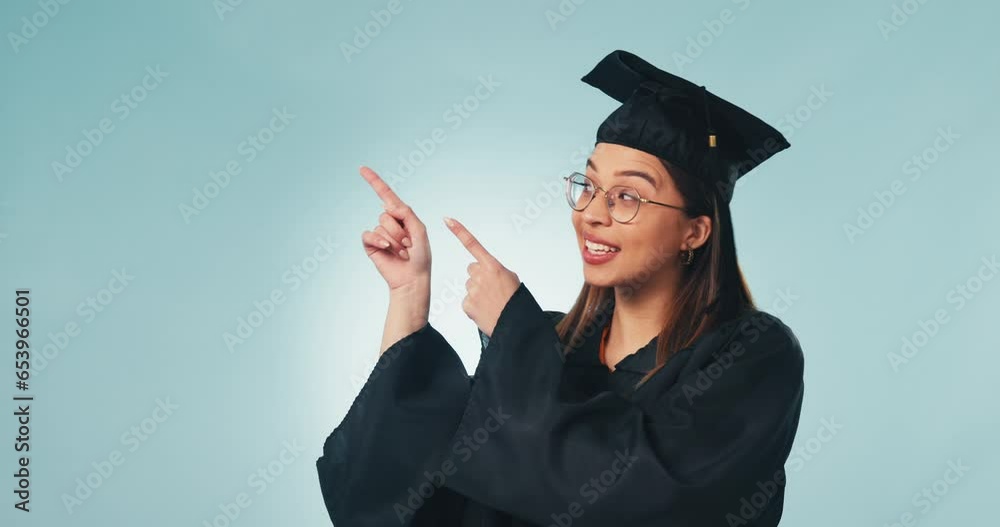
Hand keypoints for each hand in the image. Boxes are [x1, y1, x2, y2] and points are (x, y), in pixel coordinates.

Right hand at [359, 166, 430, 291]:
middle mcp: (389, 222)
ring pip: (381, 225)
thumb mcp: (420, 230)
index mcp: (402, 216)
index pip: (386, 195)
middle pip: (387, 214)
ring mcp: (379, 233)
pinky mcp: (370, 244)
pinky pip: (369, 234)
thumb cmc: (420, 256)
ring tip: (402, 252)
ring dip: (394, 240)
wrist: (412, 278)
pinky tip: (387, 250)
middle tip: (408, 245)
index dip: (374, 181)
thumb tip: (388, 207)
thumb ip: (406, 213)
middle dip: (400, 230)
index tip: (362, 168)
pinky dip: (379, 240)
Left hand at [444, 217, 520, 337]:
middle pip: (472, 270)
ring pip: (470, 286)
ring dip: (478, 293)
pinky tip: (485, 311)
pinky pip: (468, 301)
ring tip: (491, 303)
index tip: (447, 220)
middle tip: (492, 290)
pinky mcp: (467, 304)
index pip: (473, 244)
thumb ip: (495, 271)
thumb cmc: (515, 301)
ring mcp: (472, 289)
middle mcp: (480, 275)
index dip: (459, 231)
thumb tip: (487, 273)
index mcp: (493, 266)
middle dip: (479, 277)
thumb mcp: (511, 279)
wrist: (515, 324)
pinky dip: (475, 306)